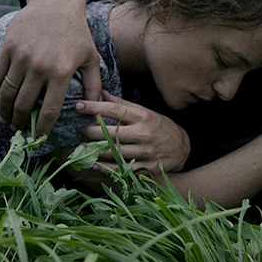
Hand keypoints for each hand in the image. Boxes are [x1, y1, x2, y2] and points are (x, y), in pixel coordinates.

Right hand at [0, 0, 101, 133]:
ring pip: (7, 93)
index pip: (50, 110)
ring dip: (4, 112)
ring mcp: (22, 56)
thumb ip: (94, 85)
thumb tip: (93, 110)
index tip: (39, 140)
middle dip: (20, 124)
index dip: (43, 129)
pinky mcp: (8, 47)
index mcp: (62, 71)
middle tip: (19, 132)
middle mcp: (40, 65)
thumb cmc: (77, 33)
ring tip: (7, 121)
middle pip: (24, 105)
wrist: (56, 3)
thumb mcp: (91, 57)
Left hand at [76, 91, 190, 172]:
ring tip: (81, 148)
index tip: (78, 106)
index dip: (95, 107)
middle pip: (112, 132)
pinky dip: (106, 168)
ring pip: (115, 152)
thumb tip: (101, 92)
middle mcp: (145, 133)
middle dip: (91, 131)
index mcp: (143, 116)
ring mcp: (146, 152)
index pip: (115, 109)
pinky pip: (122, 169)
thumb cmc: (160, 126)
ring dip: (95, 151)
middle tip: (79, 130)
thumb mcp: (144, 111)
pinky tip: (94, 164)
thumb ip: (122, 103)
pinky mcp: (147, 168)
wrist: (183, 147)